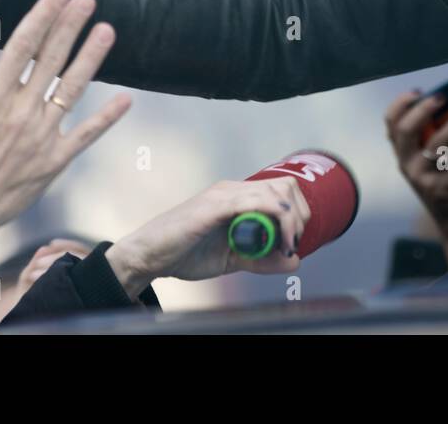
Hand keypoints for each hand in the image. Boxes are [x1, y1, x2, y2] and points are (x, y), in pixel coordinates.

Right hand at [0, 0, 130, 298]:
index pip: (22, 46)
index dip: (42, 17)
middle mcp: (21, 112)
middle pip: (51, 59)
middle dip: (70, 26)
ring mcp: (41, 136)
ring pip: (72, 89)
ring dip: (91, 59)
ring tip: (108, 30)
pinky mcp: (54, 161)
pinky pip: (85, 135)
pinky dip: (106, 117)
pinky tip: (126, 99)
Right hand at [105, 178, 312, 295]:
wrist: (148, 257)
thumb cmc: (184, 254)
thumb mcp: (233, 260)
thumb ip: (262, 259)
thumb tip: (295, 261)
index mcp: (238, 197)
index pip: (283, 190)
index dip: (298, 214)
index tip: (293, 242)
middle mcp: (233, 189)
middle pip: (286, 186)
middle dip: (299, 215)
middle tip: (292, 243)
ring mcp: (223, 194)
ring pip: (275, 192)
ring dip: (290, 220)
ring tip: (286, 245)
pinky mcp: (214, 205)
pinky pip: (253, 202)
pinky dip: (274, 218)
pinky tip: (276, 239)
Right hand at [384, 90, 447, 231]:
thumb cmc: (447, 176)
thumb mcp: (437, 155)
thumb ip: (441, 134)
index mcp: (403, 151)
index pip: (391, 123)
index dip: (401, 104)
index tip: (418, 90)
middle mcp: (407, 163)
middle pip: (406, 131)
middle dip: (423, 110)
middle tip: (442, 96)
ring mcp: (422, 178)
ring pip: (435, 148)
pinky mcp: (442, 191)